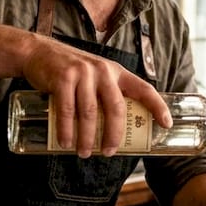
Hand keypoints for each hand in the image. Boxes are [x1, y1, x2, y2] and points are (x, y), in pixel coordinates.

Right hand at [20, 36, 171, 156]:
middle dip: (114, 135)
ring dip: (87, 138)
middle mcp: (103, 71)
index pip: (143, 89)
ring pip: (90, 114)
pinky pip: (67, 111)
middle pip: (116, 108)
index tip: (167, 124)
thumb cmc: (70, 72)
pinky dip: (66, 130)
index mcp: (116, 72)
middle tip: (109, 152)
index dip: (158, 106)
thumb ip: (105, 95)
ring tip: (84, 153)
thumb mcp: (95, 77)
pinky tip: (66, 143)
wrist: (38, 53)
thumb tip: (114, 131)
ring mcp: (83, 73)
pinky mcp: (63, 78)